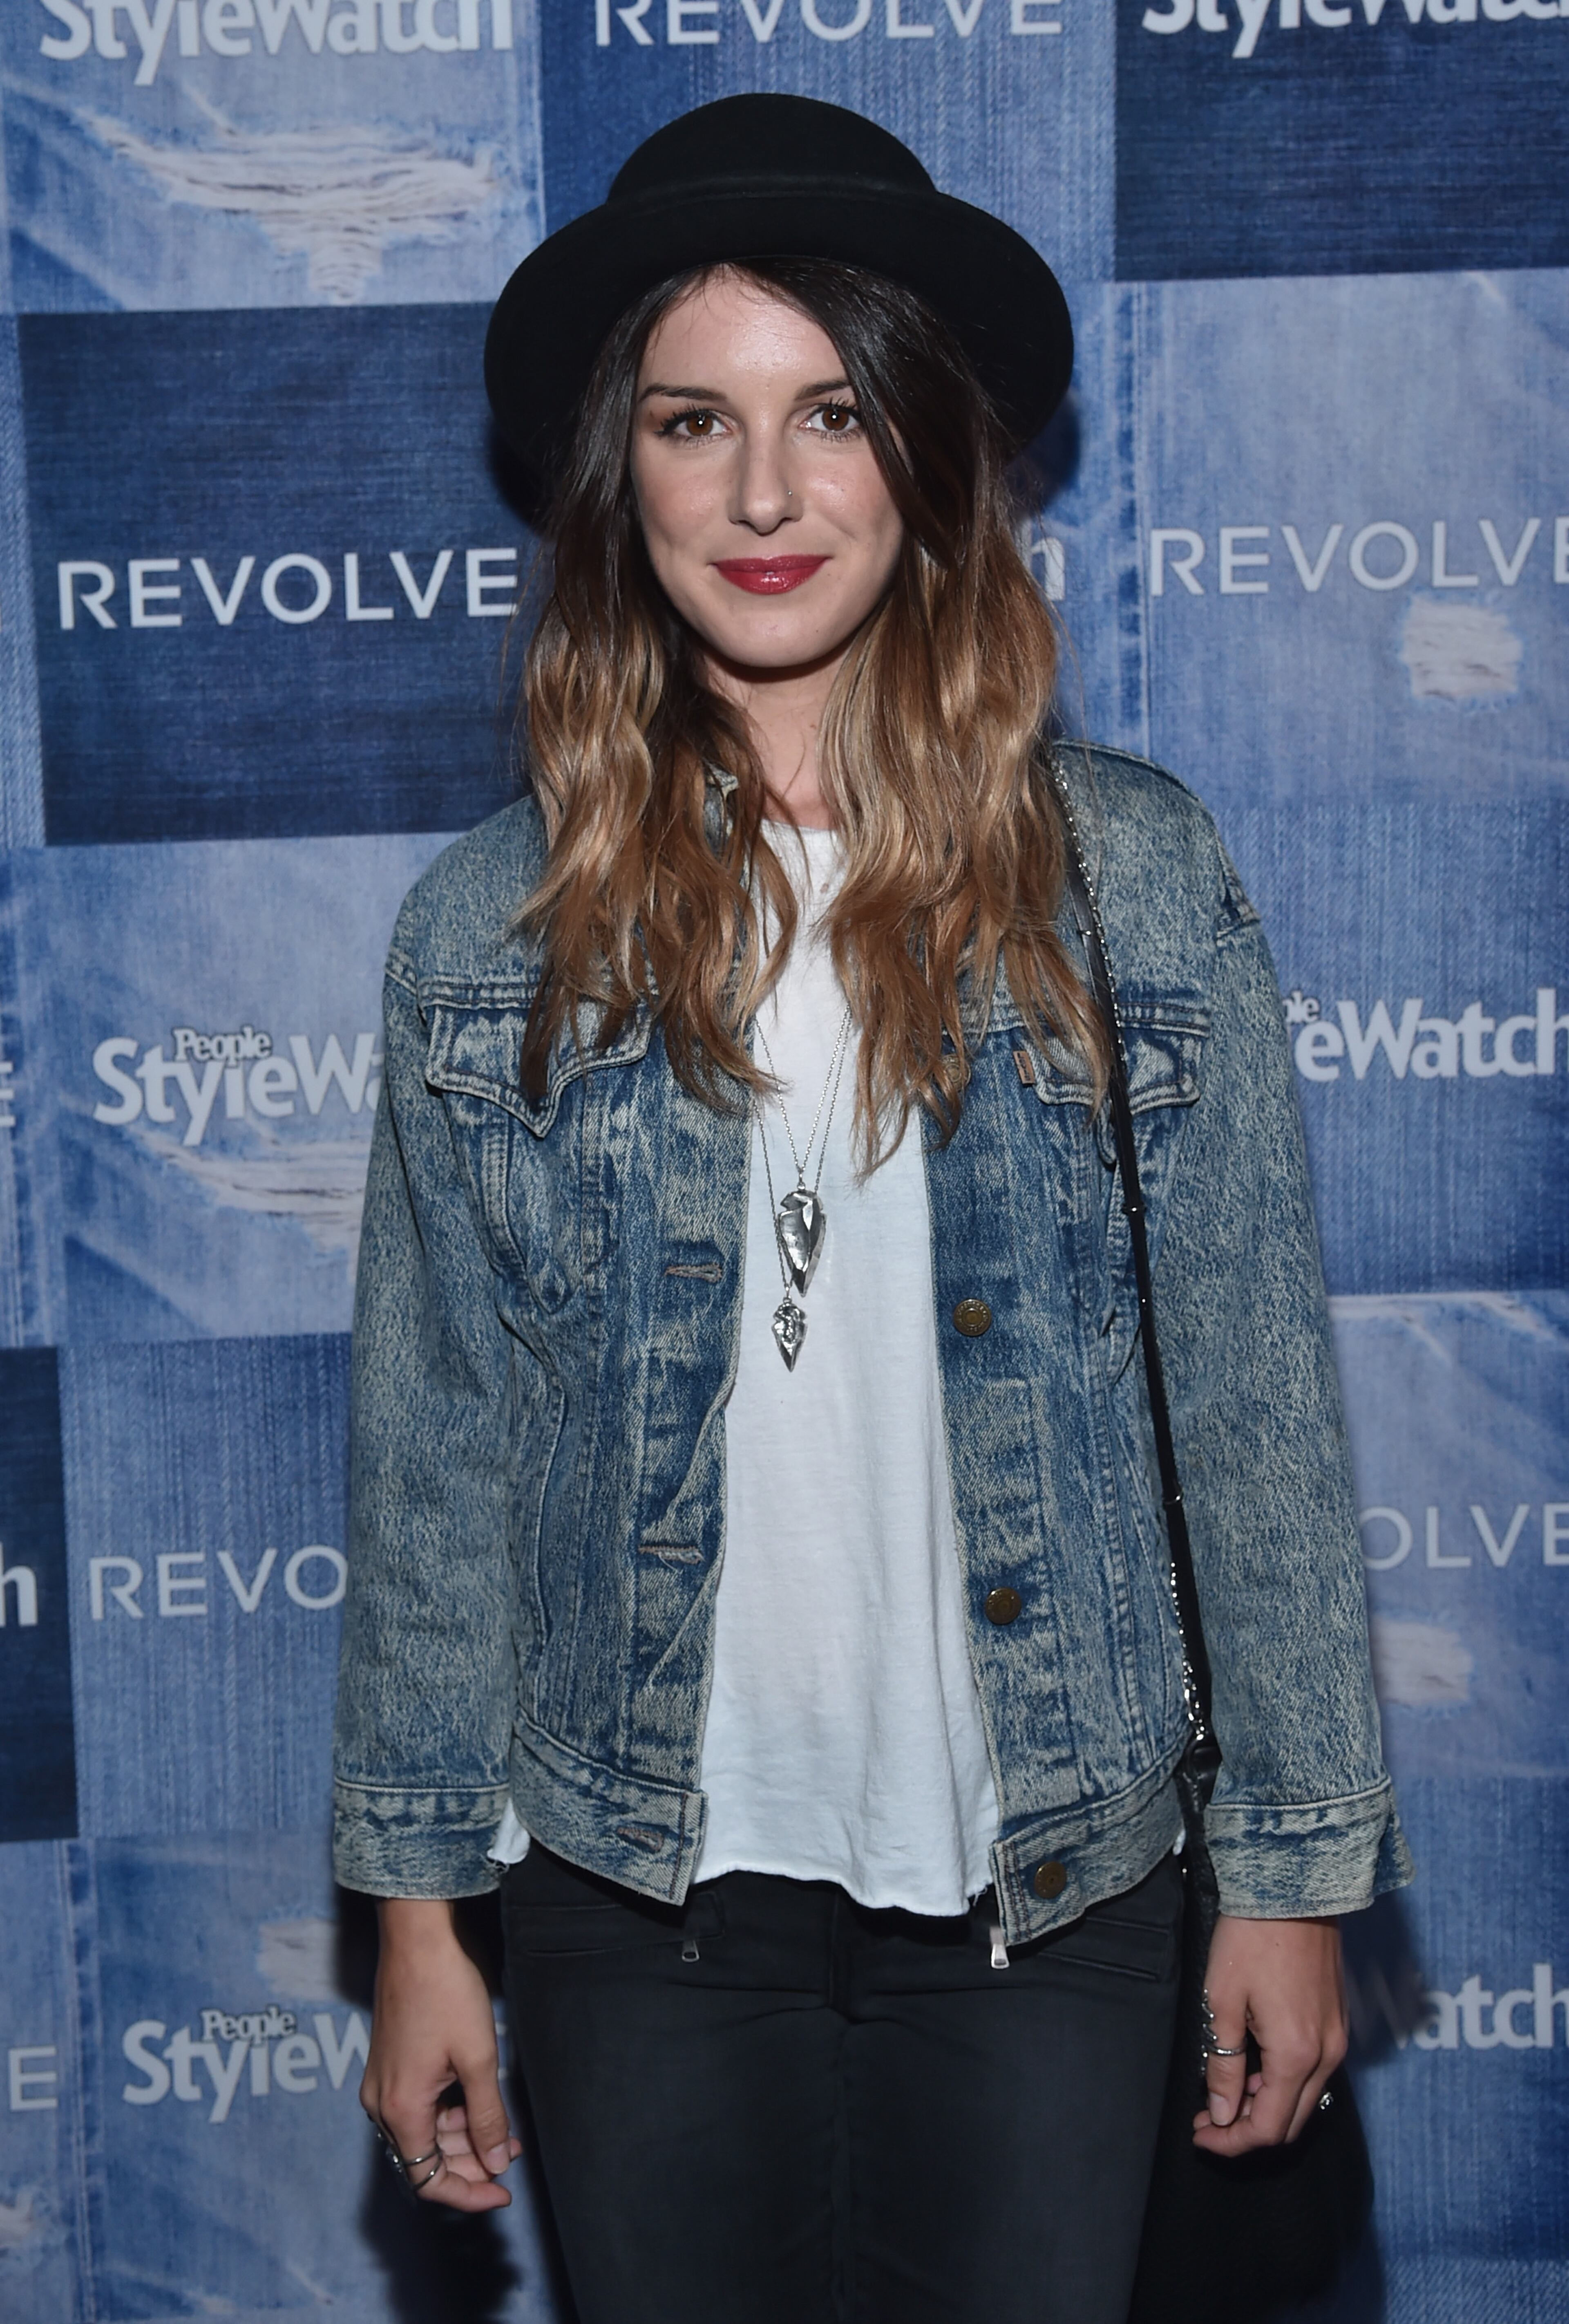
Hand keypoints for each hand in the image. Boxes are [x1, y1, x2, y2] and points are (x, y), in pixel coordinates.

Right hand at [360, 1898, 522, 2210]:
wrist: (418, 1938)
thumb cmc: (447, 1992)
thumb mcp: (478, 2059)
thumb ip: (486, 2118)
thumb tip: (494, 2164)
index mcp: (399, 2109)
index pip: (427, 2180)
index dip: (466, 2194)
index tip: (501, 2194)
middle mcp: (382, 2103)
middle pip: (424, 2159)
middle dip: (470, 2163)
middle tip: (510, 2155)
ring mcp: (383, 2083)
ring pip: (424, 2132)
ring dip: (462, 2137)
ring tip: (504, 2131)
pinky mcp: (391, 2065)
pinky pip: (419, 2106)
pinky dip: (450, 2113)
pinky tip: (479, 2103)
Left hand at [1193, 1913, 1346, 2155]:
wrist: (1290, 1891)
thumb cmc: (1251, 1939)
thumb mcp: (1222, 2002)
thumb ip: (1224, 2065)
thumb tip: (1223, 2113)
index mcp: (1297, 2055)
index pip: (1269, 2128)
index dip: (1232, 2141)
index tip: (1202, 2134)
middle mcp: (1327, 2054)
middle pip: (1292, 2122)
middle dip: (1249, 2131)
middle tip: (1210, 2118)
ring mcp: (1337, 2038)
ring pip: (1305, 2098)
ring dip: (1266, 2106)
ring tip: (1226, 2091)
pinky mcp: (1338, 2021)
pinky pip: (1314, 2071)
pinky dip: (1284, 2082)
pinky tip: (1254, 2066)